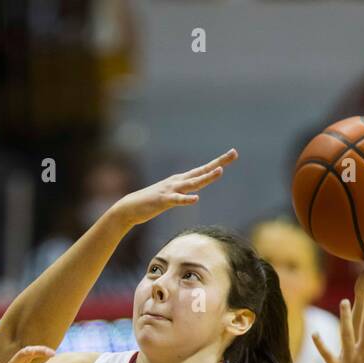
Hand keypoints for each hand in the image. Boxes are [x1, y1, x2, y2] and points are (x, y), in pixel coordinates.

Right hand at [109, 149, 237, 227]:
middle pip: (202, 172)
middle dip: (218, 163)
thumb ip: (183, 192)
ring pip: (192, 183)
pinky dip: (186, 199)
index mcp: (181, 180)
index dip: (218, 162)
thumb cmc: (151, 202)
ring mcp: (170, 190)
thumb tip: (195, 191)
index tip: (233, 154)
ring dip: (206, 178)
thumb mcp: (171, 195)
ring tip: (220, 172)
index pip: (203, 170)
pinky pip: (176, 200)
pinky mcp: (163, 201)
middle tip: (234, 153)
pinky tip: (195, 198)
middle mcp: (178, 181)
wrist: (130, 207)